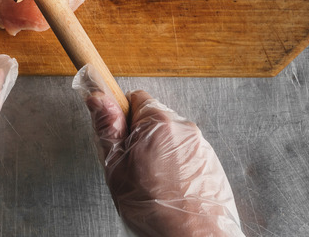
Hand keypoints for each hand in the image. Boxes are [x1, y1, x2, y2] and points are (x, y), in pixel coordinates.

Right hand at [74, 66, 243, 236]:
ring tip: (152, 183)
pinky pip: (186, 155)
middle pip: (153, 119)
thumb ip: (107, 128)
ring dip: (159, 153)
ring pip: (170, 138)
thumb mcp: (117, 167)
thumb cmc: (156, 210)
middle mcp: (184, 128)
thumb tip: (98, 98)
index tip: (117, 134)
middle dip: (140, 137)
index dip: (122, 116)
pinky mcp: (211, 162)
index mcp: (158, 123)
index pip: (135, 97)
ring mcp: (201, 145)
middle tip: (132, 167)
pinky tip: (169, 189)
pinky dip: (176, 167)